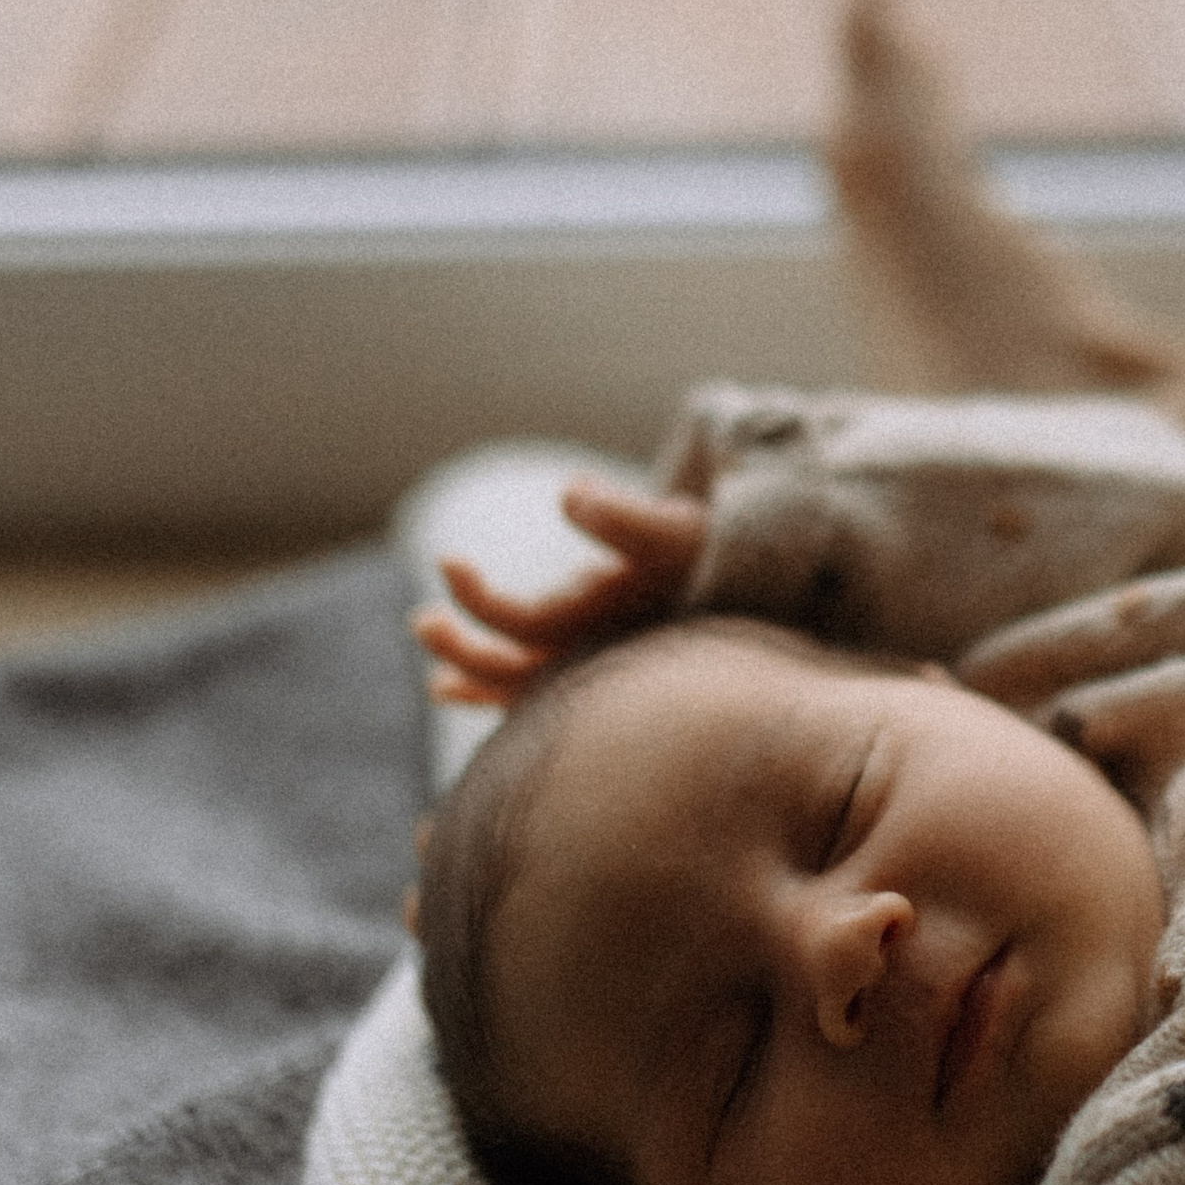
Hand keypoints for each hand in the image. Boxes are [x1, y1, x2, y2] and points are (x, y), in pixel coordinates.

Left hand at [412, 478, 707, 704]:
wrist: (763, 594)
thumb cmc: (710, 556)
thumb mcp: (674, 529)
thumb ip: (622, 517)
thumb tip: (569, 491)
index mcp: (600, 624)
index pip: (524, 623)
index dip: (478, 599)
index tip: (446, 561)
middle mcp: (592, 658)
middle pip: (513, 673)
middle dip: (463, 649)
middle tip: (420, 621)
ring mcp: (593, 668)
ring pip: (523, 691)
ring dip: (477, 678)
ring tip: (438, 683)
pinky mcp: (594, 666)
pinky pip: (535, 692)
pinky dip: (495, 692)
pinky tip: (451, 689)